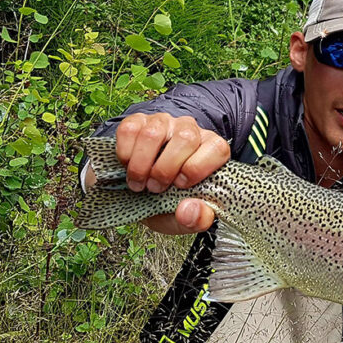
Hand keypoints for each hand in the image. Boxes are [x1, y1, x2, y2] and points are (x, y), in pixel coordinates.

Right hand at [84, 113, 229, 233]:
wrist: (136, 196)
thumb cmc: (167, 203)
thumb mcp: (184, 220)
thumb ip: (196, 220)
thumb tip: (190, 209)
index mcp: (211, 151)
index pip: (217, 149)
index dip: (198, 168)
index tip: (180, 185)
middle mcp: (190, 131)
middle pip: (186, 138)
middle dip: (166, 168)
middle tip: (155, 188)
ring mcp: (163, 123)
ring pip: (154, 133)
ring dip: (141, 164)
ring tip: (139, 183)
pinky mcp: (137, 122)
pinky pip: (129, 130)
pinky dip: (124, 154)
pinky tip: (127, 167)